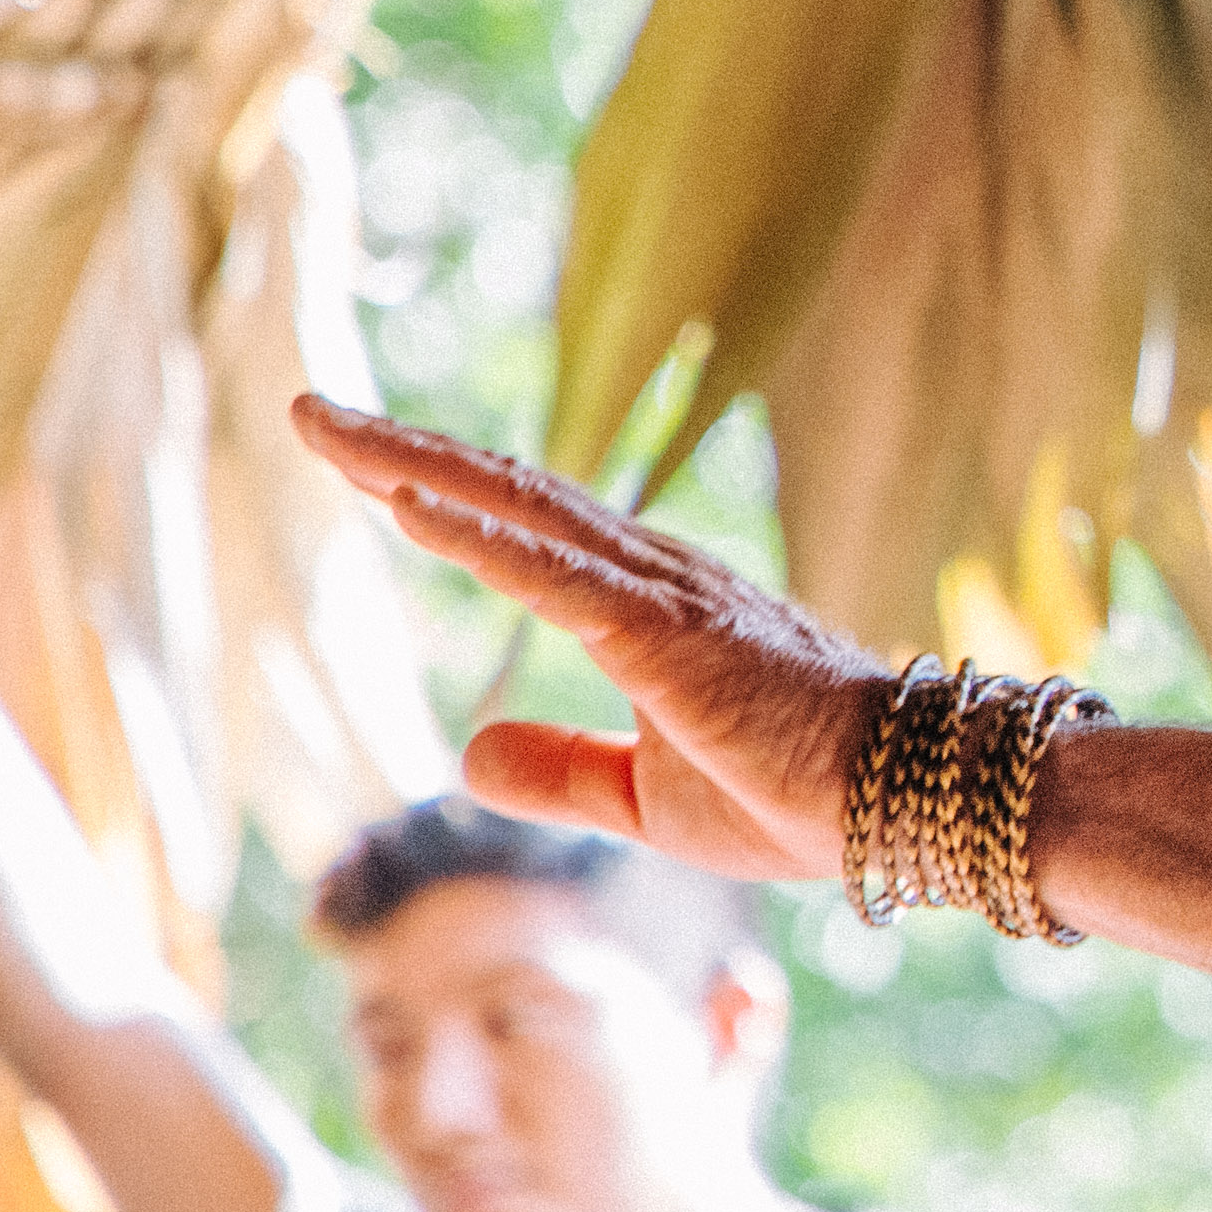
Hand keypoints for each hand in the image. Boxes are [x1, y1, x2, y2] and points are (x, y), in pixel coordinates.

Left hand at [290, 398, 888, 884]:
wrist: (900, 801)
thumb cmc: (796, 794)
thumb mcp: (645, 798)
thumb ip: (560, 767)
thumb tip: (466, 748)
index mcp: (649, 606)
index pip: (525, 528)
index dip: (438, 489)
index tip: (357, 463)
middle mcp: (651, 576)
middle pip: (507, 492)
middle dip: (402, 451)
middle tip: (311, 410)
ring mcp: (660, 597)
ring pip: (519, 510)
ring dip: (415, 466)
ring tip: (327, 428)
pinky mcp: (668, 636)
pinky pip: (551, 576)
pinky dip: (474, 535)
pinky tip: (403, 504)